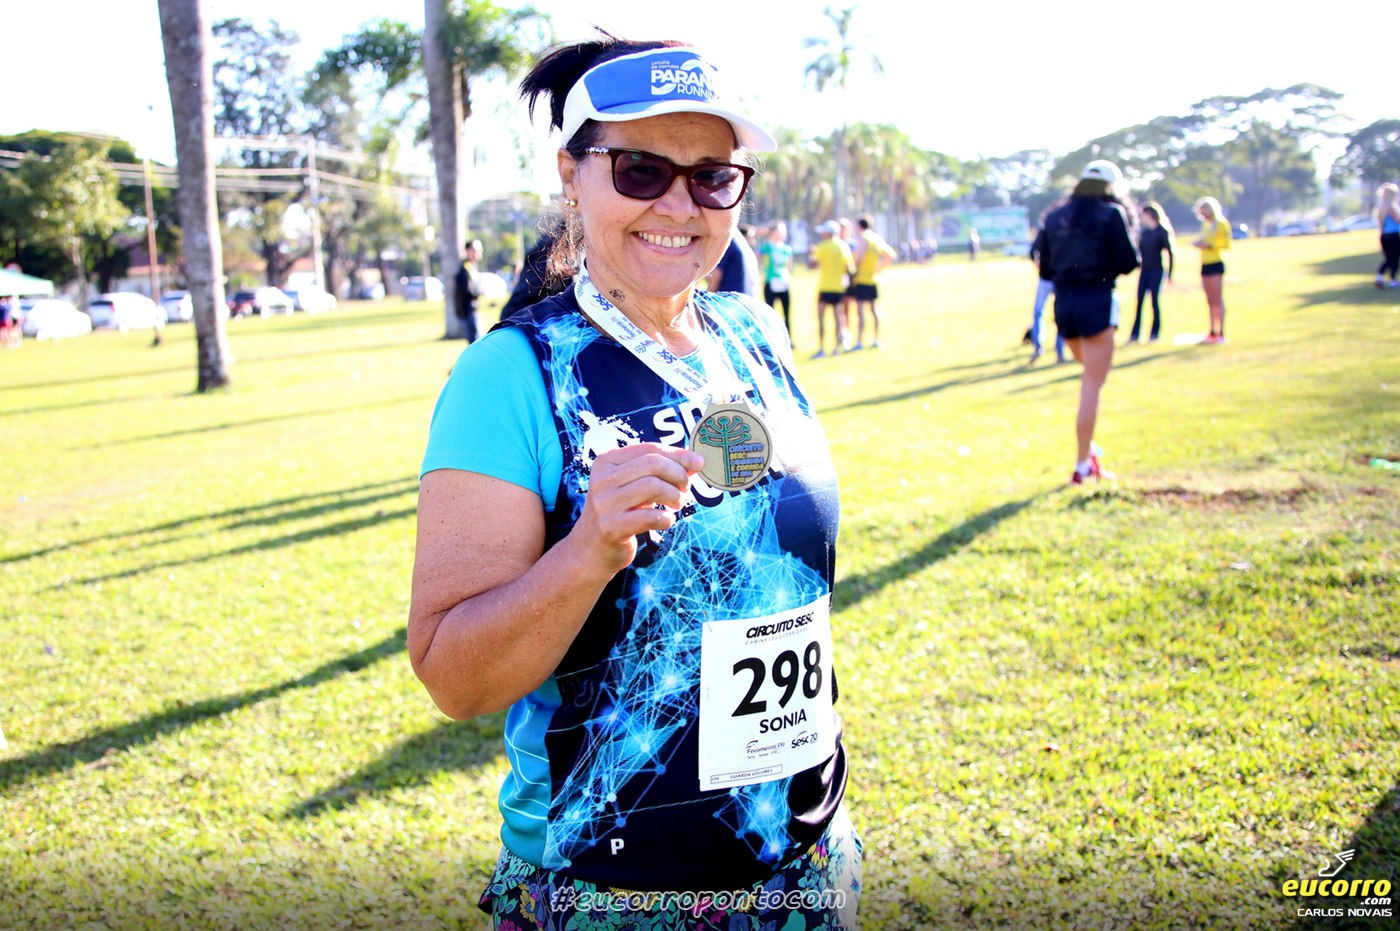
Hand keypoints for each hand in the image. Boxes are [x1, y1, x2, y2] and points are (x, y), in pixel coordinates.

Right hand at [571, 443, 704, 574]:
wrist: (590, 549)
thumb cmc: (620, 512)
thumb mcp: (634, 485)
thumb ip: (661, 471)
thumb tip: (696, 461)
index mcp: (607, 462)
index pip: (649, 449)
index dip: (678, 455)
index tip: (698, 463)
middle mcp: (602, 479)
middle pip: (653, 464)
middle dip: (678, 474)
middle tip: (685, 488)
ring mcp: (605, 504)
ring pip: (653, 486)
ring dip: (674, 496)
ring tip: (677, 504)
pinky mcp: (612, 527)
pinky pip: (650, 517)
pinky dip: (666, 518)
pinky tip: (666, 520)